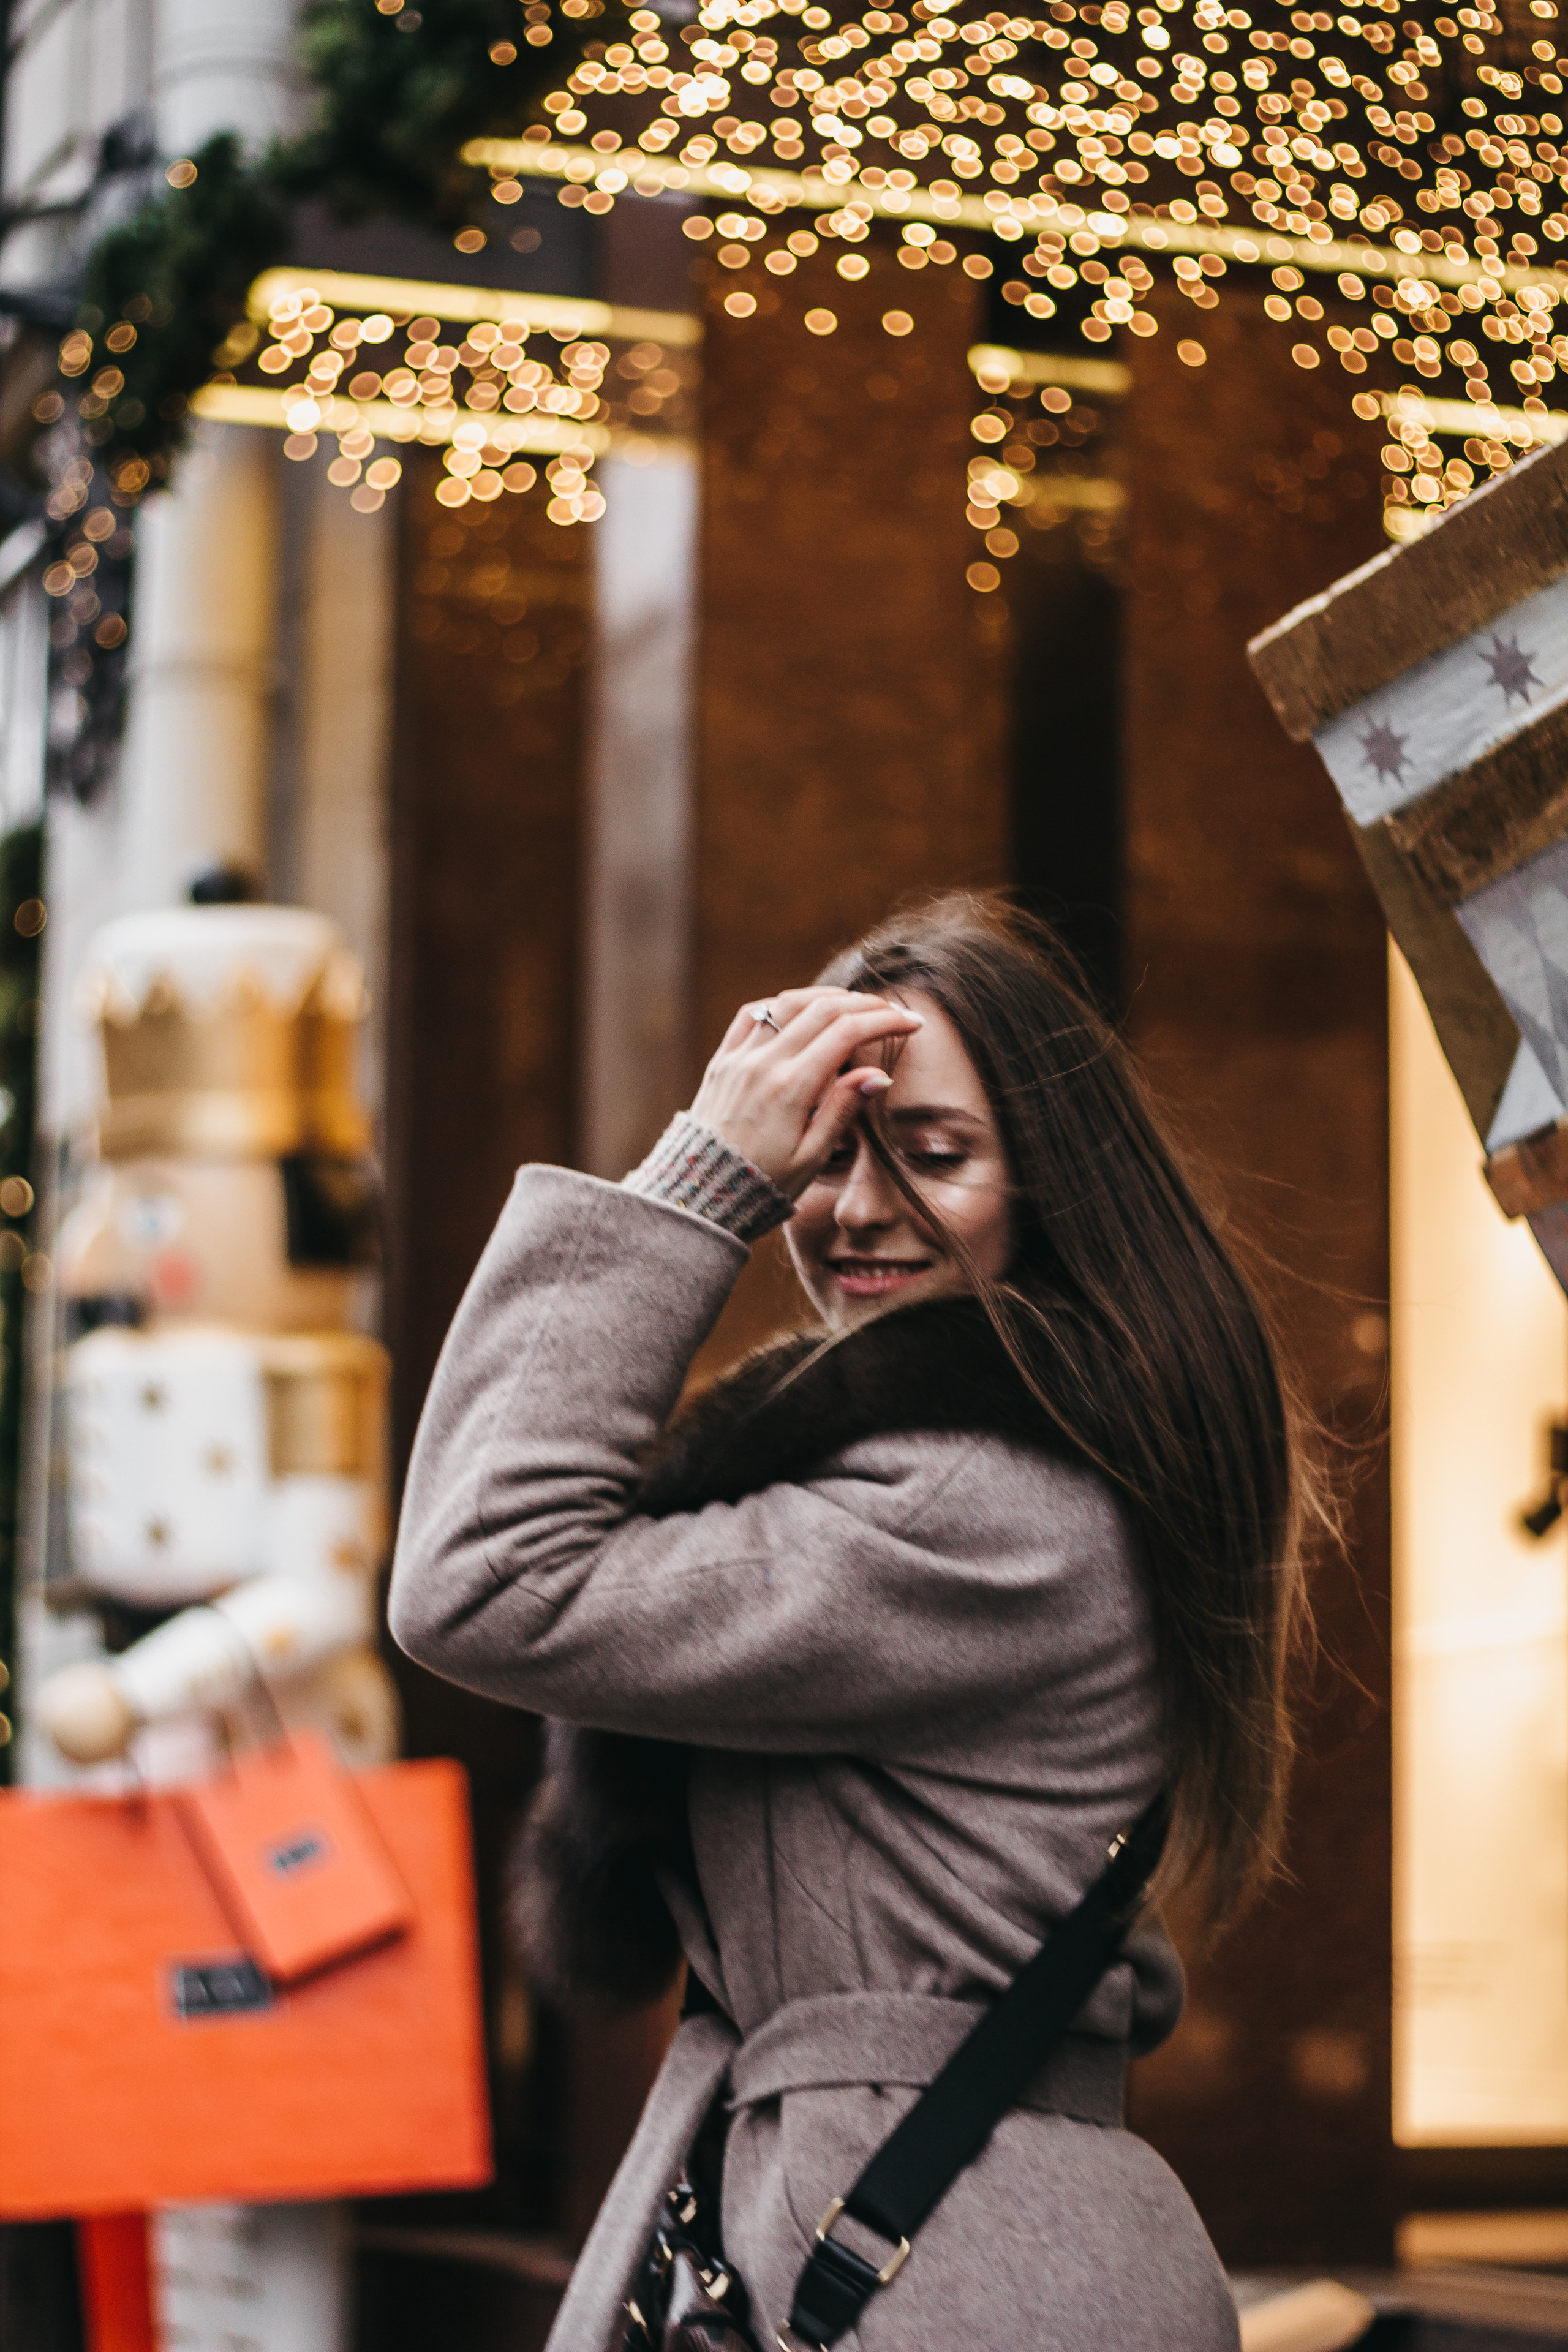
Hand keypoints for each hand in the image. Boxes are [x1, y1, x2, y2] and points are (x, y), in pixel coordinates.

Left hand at [688, 987, 922, 1198]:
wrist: (700, 1194)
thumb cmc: (763, 1183)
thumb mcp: (811, 1157)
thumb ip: (842, 1110)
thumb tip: (879, 1074)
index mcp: (791, 1088)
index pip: (846, 1032)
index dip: (885, 1021)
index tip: (912, 1023)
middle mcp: (763, 1063)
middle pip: (822, 1008)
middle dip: (865, 1004)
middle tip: (892, 1011)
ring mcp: (739, 1058)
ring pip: (787, 1003)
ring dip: (826, 996)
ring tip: (855, 1004)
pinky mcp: (722, 1060)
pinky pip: (752, 1015)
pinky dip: (782, 1004)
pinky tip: (802, 1010)